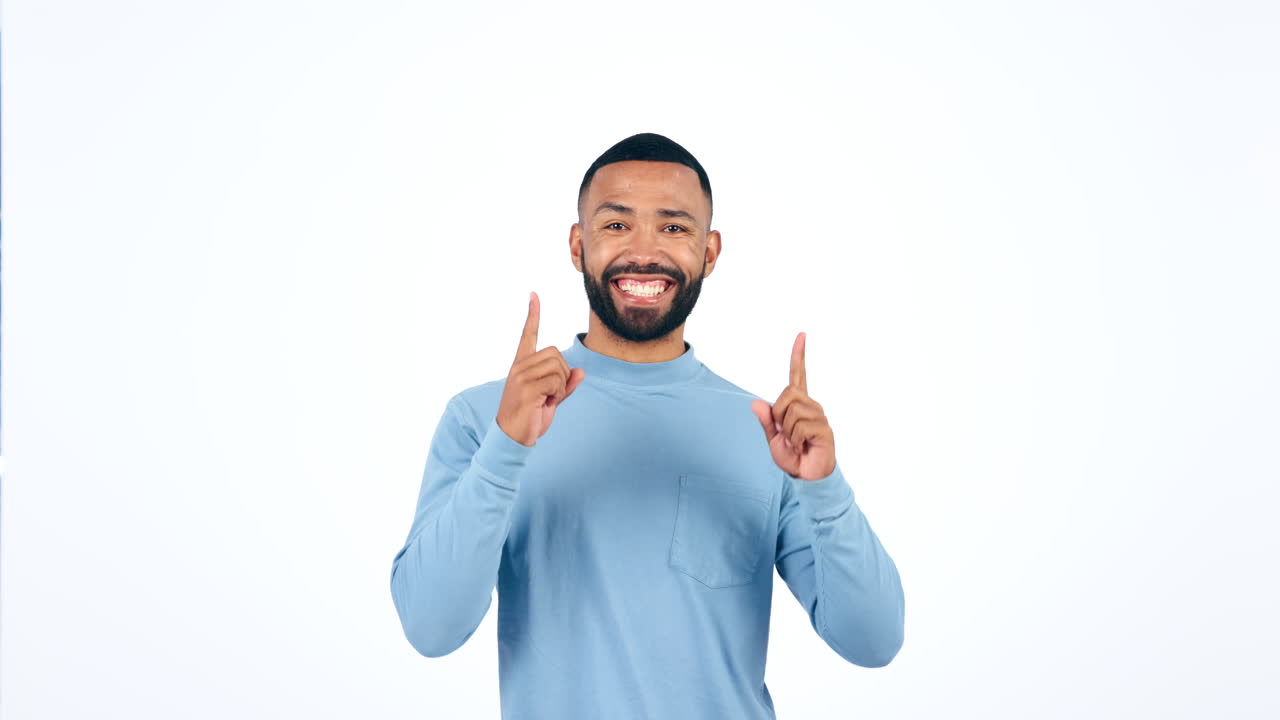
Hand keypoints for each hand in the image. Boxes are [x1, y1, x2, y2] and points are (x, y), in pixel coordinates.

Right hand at [495, 292, 585, 446]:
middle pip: (555, 353)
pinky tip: (545, 403)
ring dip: (560, 386)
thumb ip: (565, 385)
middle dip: (562, 374)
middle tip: (550, 393)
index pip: (528, 334)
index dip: (533, 314)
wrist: (512, 437)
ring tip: (546, 399)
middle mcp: (520, 366)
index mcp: (522, 365)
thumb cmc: (530, 418)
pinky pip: (556, 381)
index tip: (534, 295)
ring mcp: (521, 375)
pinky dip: (558, 393)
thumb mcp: (551, 400)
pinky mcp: (526, 387)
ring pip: (558, 367)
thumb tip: (581, 372)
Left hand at [750, 332, 836, 480]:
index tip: (802, 335)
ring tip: (796, 443)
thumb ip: (766, 421)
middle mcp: (811, 406)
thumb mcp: (773, 439)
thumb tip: (756, 404)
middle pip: (787, 394)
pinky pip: (799, 427)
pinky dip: (795, 441)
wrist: (807, 476)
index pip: (799, 375)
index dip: (799, 355)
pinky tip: (803, 447)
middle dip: (779, 415)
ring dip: (787, 431)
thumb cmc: (793, 457)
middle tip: (786, 434)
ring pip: (791, 411)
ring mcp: (819, 417)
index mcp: (799, 404)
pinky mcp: (824, 429)